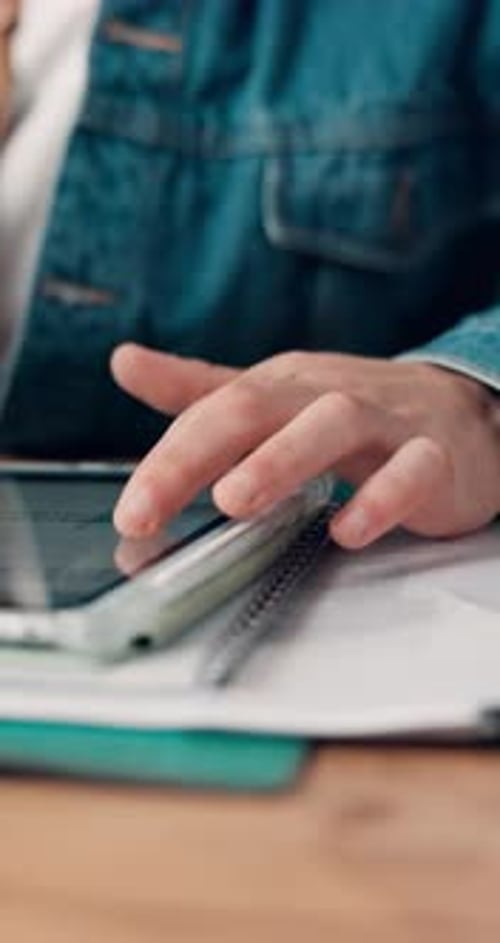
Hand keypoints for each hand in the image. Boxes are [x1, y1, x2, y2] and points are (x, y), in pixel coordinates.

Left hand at [110, 343, 499, 548]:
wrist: (462, 410)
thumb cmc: (356, 411)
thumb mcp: (274, 397)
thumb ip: (200, 392)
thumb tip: (125, 362)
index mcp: (281, 385)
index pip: (211, 414)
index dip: (165, 463)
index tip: (131, 513)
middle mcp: (323, 395)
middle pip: (254, 409)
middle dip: (192, 457)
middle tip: (146, 509)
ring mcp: (383, 422)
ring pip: (332, 425)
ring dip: (280, 459)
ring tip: (233, 500)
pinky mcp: (432, 455)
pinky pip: (411, 470)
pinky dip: (381, 498)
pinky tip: (346, 531)